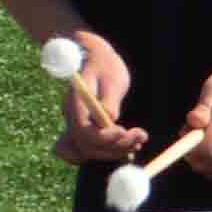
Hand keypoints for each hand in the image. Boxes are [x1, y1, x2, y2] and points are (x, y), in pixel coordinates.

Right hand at [42, 32, 142, 169]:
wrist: (96, 58)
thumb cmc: (105, 65)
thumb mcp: (112, 77)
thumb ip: (109, 99)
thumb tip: (110, 118)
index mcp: (76, 102)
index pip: (83, 131)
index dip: (104, 138)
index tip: (126, 132)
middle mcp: (72, 117)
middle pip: (86, 146)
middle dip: (114, 147)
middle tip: (140, 139)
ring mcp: (76, 124)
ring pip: (88, 151)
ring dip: (114, 152)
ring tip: (138, 142)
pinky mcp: (84, 129)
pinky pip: (89, 149)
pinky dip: (106, 152)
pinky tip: (125, 149)